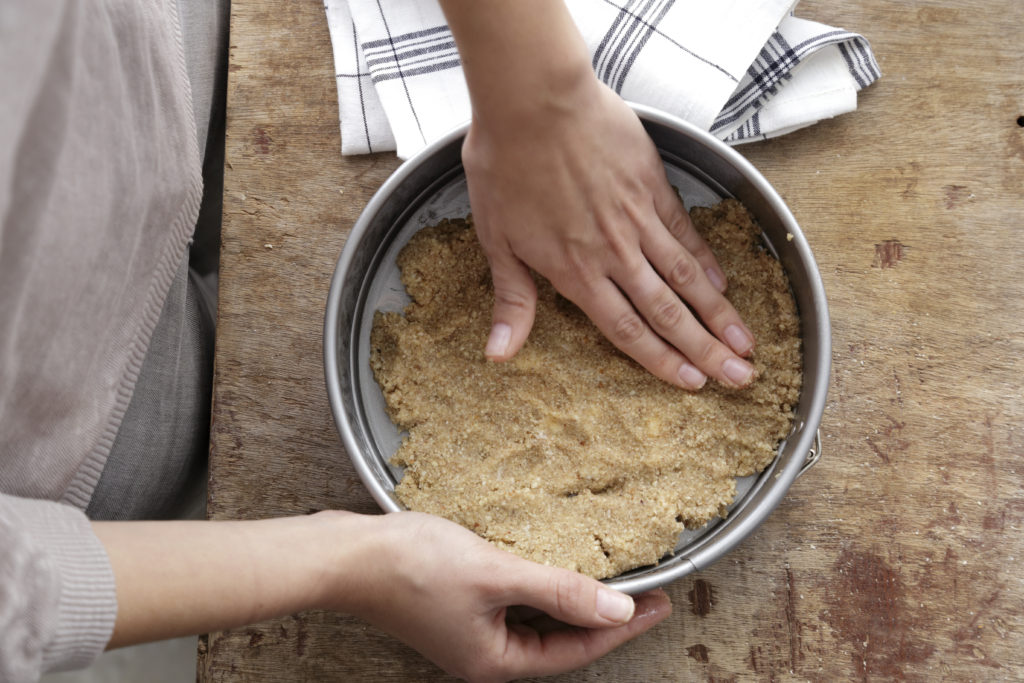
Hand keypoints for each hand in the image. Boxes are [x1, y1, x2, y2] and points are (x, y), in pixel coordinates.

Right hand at [336, 511, 671, 682]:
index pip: (577, 650)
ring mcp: (470, 632)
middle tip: (648, 591)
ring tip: (614, 579)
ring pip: (539, 622)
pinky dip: (543, 588)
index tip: (662, 603)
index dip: (623, 627)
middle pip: (561, 641)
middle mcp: (485, 655)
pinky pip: (516, 604)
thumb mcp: (496, 574)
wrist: (345, 554)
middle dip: (605, 616)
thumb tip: (618, 609)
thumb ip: (559, 591)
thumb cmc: (411, 566)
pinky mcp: (458, 607)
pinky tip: (556, 566)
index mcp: (495, 661)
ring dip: (575, 601)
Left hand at [464, 78, 756, 388]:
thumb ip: (511, 300)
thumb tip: (499, 355)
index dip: (661, 361)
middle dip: (706, 350)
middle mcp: (615, 253)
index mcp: (575, 272)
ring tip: (747, 343)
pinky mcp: (652, 185)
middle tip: (740, 378)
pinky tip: (723, 283)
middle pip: (667, 312)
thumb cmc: (505, 164)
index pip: (626, 330)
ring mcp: (638, 220)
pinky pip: (684, 232)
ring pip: (686, 277)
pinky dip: (706, 260)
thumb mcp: (495, 239)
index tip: (692, 383)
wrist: (534, 99)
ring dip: (718, 314)